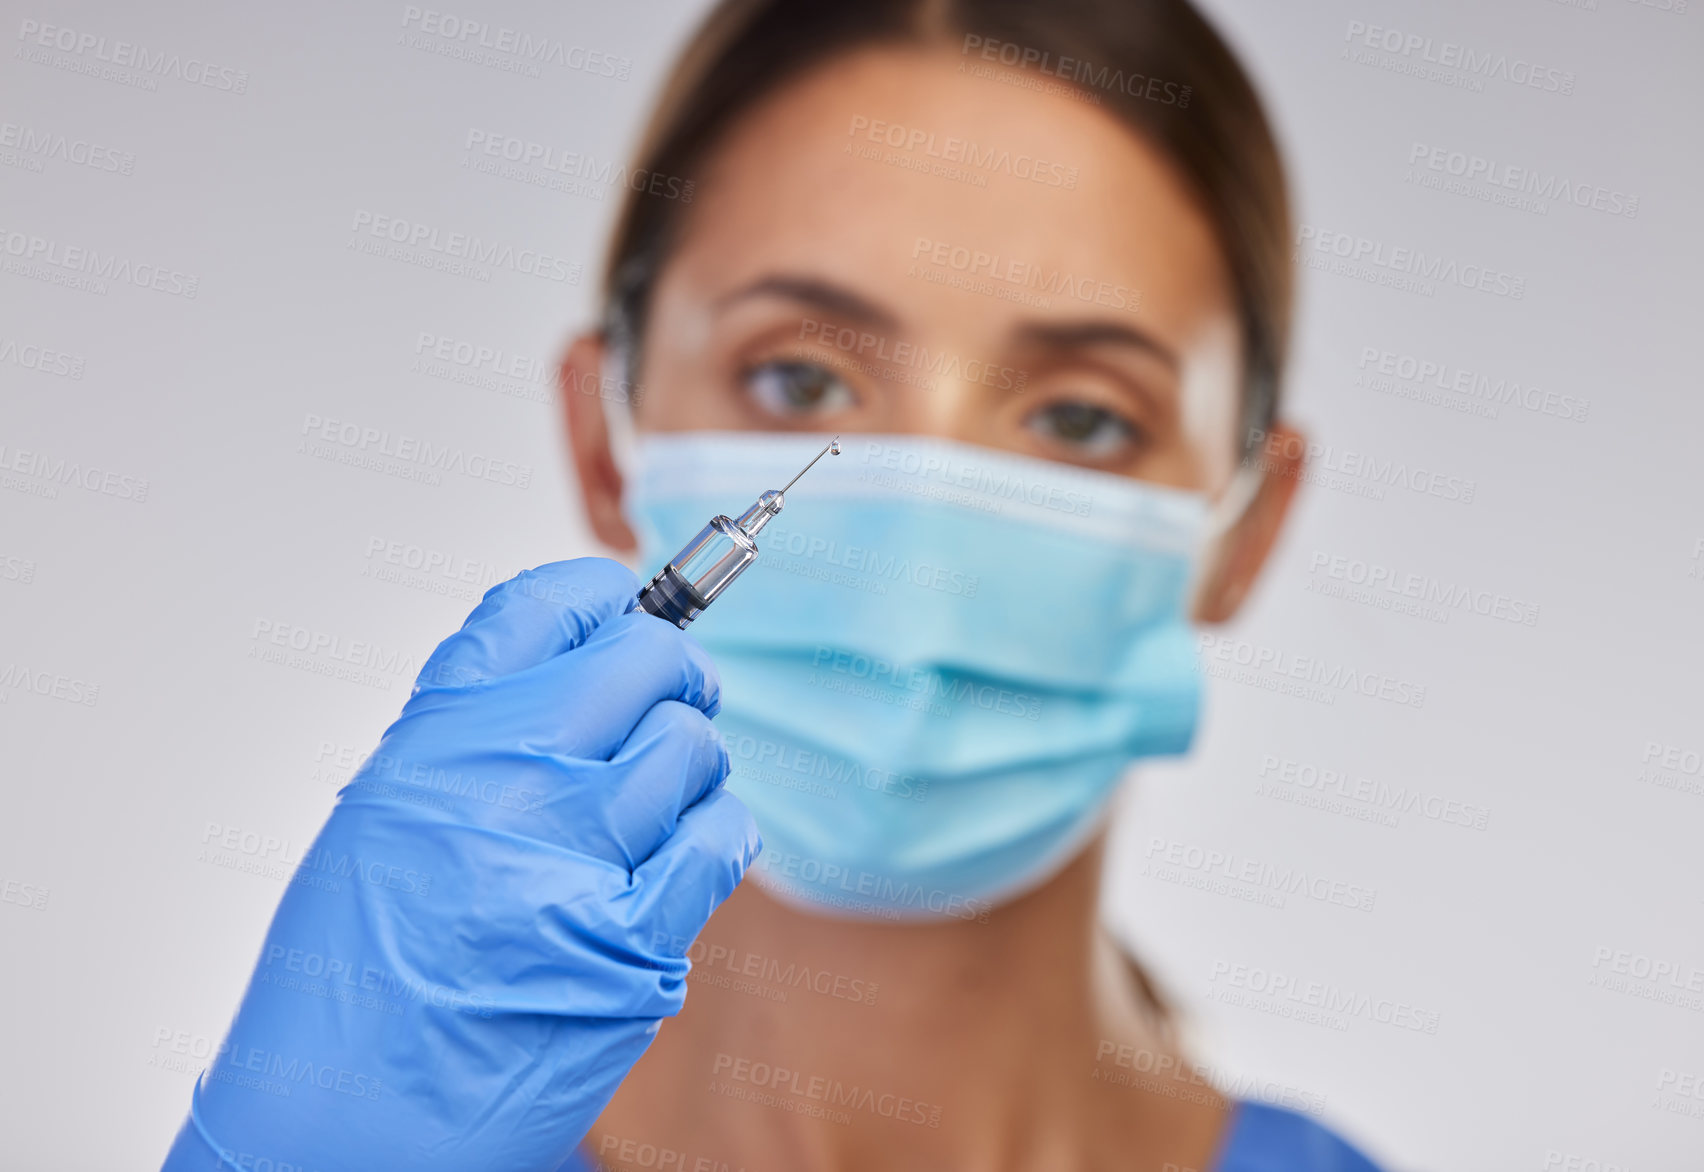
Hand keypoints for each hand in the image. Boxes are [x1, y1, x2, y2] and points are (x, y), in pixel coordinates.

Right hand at [162, 558, 758, 1171]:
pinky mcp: (632, 940)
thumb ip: (473, 739)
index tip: (623, 604)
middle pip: (645, 660)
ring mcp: (571, 858)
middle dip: (671, 673)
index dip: (601, 595)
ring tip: (657, 804)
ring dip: (692, 766)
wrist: (340, 1130)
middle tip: (671, 697)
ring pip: (693, 746)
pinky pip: (722, 838)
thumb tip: (580, 669)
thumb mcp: (382, 826)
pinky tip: (687, 852)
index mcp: (428, 745)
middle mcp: (501, 782)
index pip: (538, 609)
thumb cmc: (357, 984)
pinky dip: (718, 834)